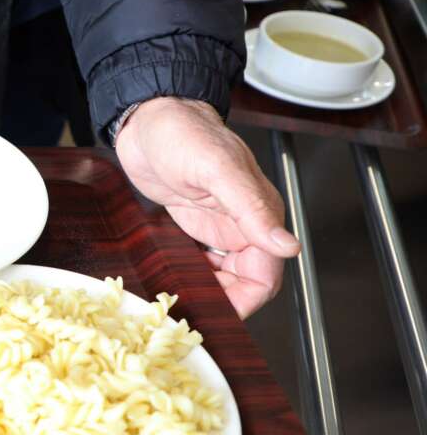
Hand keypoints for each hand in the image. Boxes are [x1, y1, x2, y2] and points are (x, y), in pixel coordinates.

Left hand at [114, 97, 299, 318]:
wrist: (148, 118)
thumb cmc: (182, 132)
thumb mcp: (217, 169)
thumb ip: (252, 208)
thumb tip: (287, 245)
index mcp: (258, 213)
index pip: (266, 275)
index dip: (246, 301)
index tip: (220, 317)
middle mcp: (242, 224)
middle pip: (245, 282)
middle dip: (224, 302)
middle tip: (189, 313)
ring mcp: (216, 227)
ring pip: (222, 277)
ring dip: (206, 292)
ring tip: (177, 303)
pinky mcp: (192, 227)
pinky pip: (199, 263)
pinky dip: (189, 276)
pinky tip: (170, 282)